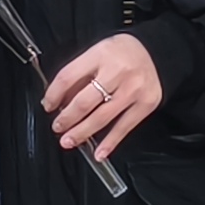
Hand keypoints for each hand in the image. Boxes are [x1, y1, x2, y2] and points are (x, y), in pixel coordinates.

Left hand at [45, 31, 164, 156]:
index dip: (54, 94)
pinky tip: (99, 152)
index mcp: (100, 54)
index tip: (48, 105)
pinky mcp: (146, 103)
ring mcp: (133, 89)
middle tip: (57, 127)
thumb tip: (60, 101)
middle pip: (84, 101)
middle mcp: (117, 71)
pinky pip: (124, 127)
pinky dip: (110, 142)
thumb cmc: (122, 53)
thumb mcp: (97, 53)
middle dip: (67, 118)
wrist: (157, 51)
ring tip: (69, 140)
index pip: (68, 76)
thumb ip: (79, 75)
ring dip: (82, 132)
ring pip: (101, 117)